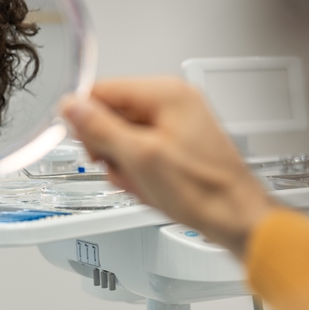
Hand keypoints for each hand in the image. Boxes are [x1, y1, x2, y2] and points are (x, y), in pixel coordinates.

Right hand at [62, 77, 275, 255]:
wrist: (237, 218)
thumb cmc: (204, 190)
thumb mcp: (140, 158)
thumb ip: (101, 128)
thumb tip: (71, 107)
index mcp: (166, 93)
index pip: (103, 91)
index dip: (88, 122)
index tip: (89, 147)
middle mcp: (173, 101)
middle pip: (113, 115)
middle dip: (111, 149)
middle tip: (125, 170)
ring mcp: (177, 123)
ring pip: (125, 138)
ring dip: (125, 165)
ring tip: (144, 184)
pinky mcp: (179, 144)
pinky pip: (142, 152)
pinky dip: (140, 172)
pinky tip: (152, 188)